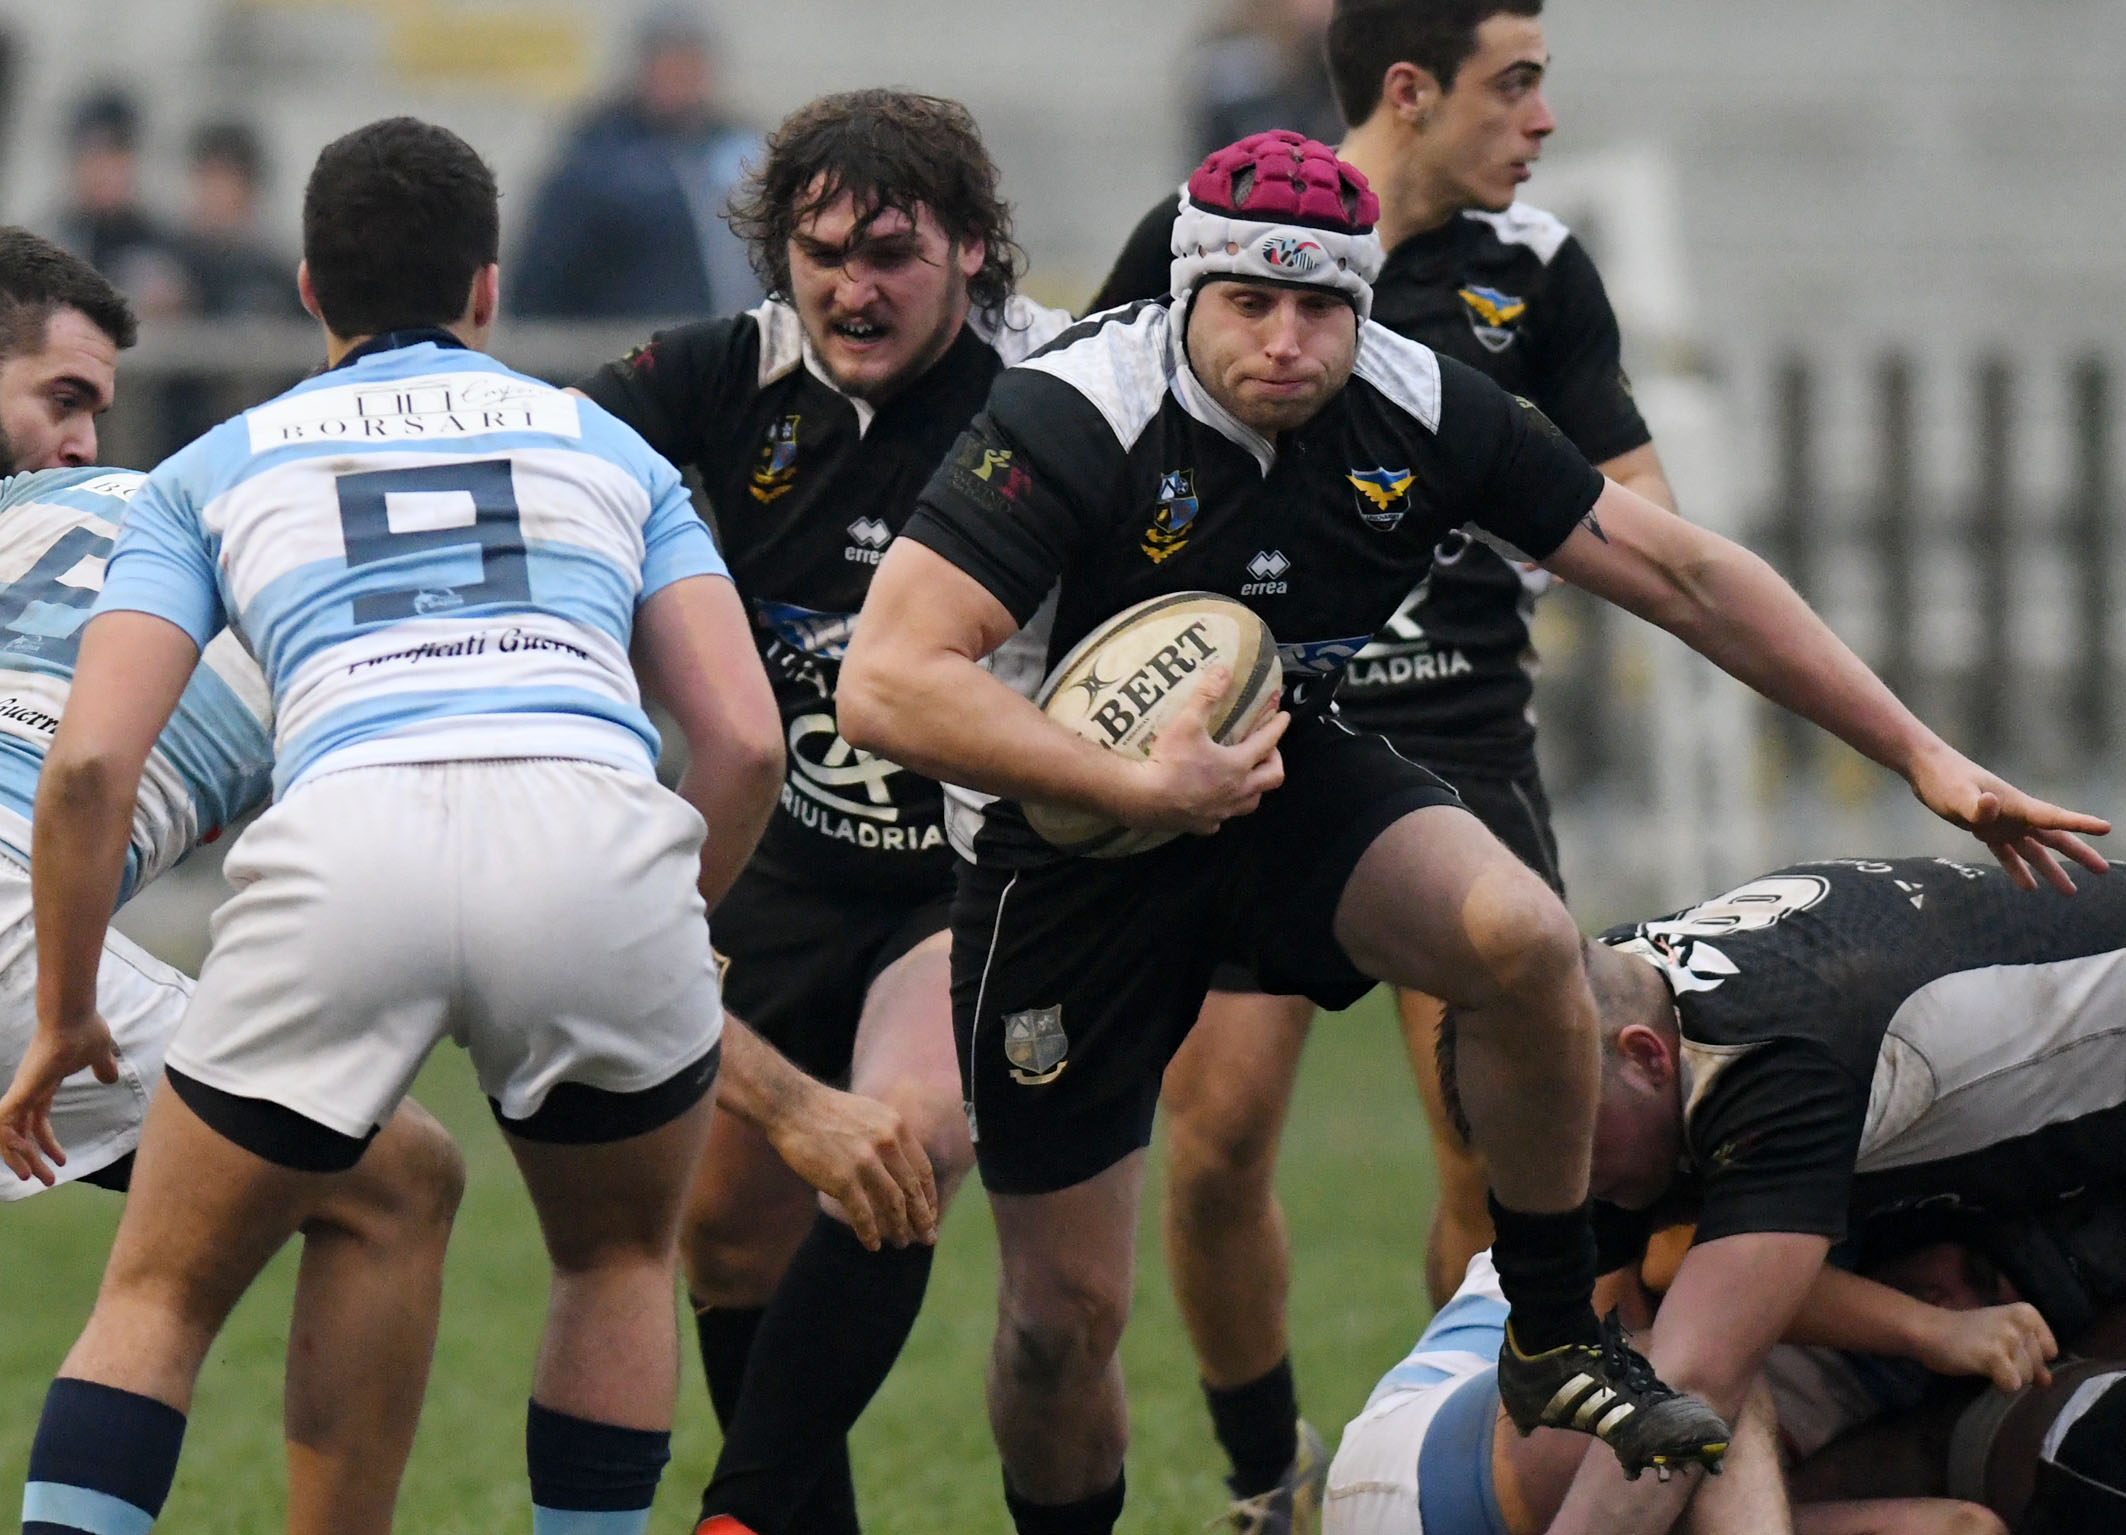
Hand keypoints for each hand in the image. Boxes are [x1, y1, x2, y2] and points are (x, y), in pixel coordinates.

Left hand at [0, 1012, 117, 1185]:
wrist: (73, 1016)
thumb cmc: (85, 1030)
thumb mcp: (100, 1055)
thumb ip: (103, 1067)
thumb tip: (109, 1077)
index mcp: (44, 1086)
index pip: (38, 1122)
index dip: (46, 1144)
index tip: (61, 1162)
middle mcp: (29, 1092)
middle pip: (23, 1134)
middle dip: (32, 1159)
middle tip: (45, 1181)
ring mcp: (23, 1092)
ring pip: (10, 1135)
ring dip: (19, 1158)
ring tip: (34, 1177)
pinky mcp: (21, 1091)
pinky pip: (4, 1123)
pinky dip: (8, 1142)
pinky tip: (20, 1157)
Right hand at [765, 1082, 938, 1250]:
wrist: (793, 1105)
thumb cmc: (828, 1111)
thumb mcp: (871, 1113)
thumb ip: (889, 1137)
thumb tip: (903, 1166)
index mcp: (896, 1127)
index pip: (922, 1170)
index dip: (929, 1196)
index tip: (930, 1214)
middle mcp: (886, 1143)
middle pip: (912, 1190)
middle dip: (922, 1218)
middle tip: (928, 1238)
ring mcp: (865, 1162)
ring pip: (892, 1204)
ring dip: (899, 1228)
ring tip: (902, 1243)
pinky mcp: (842, 1178)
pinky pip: (863, 1214)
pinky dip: (870, 1233)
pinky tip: (873, 1245)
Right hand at [1125, 667, 1287, 834]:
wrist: (1144, 798)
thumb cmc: (1170, 760)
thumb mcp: (1187, 722)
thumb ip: (1206, 696)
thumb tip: (1223, 669)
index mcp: (1237, 764)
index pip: (1267, 742)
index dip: (1277, 727)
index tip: (1284, 717)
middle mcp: (1237, 791)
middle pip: (1272, 779)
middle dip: (1274, 761)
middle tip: (1266, 750)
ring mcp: (1222, 811)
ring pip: (1251, 802)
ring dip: (1255, 788)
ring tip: (1246, 775)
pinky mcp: (1204, 825)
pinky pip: (1222, 818)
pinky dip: (1224, 808)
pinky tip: (1214, 801)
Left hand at [1906, 744, 2109, 892]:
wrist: (1927, 769)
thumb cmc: (1944, 778)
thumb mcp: (1958, 794)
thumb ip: (1975, 804)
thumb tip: (1992, 803)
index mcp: (2016, 805)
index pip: (2054, 817)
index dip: (2080, 824)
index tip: (2106, 828)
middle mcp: (2016, 815)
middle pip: (2055, 837)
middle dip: (2079, 854)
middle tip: (2102, 871)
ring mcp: (2003, 823)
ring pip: (2035, 850)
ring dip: (2052, 870)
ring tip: (2070, 891)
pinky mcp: (1986, 829)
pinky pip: (2007, 853)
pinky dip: (2018, 869)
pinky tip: (2028, 887)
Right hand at [1912, 1301, 2056, 1392]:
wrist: (1930, 1331)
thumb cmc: (1968, 1335)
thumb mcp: (2004, 1339)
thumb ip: (2030, 1358)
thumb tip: (2047, 1382)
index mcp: (2027, 1313)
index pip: (2050, 1351)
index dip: (2029, 1357)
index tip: (2006, 1348)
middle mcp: (2020, 1322)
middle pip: (2038, 1366)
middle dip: (2018, 1369)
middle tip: (1991, 1355)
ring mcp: (2006, 1338)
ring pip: (2027, 1378)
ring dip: (2007, 1376)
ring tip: (1984, 1360)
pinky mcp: (1993, 1355)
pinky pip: (2012, 1385)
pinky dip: (2000, 1385)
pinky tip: (1983, 1371)